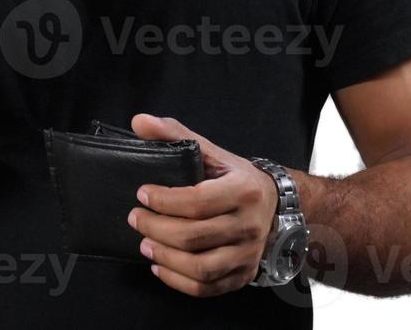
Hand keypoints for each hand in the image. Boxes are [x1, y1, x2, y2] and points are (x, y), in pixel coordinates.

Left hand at [125, 114, 279, 296]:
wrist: (275, 205)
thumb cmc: (236, 178)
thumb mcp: (212, 151)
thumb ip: (175, 134)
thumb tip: (139, 122)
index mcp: (243, 190)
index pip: (197, 201)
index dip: (164, 201)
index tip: (142, 194)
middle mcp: (248, 225)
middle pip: (194, 236)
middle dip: (156, 229)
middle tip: (135, 219)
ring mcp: (247, 254)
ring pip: (200, 268)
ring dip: (165, 257)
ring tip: (144, 244)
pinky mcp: (241, 275)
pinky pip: (206, 288)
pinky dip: (177, 281)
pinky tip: (159, 266)